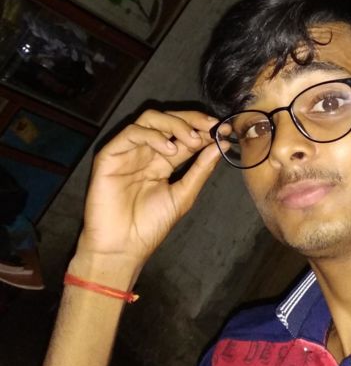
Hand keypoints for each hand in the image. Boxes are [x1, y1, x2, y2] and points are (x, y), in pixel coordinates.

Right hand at [75, 110, 220, 270]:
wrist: (124, 246)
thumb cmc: (151, 225)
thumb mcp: (184, 194)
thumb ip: (200, 169)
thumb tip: (221, 146)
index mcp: (164, 161)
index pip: (185, 136)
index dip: (205, 130)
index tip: (225, 131)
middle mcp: (146, 152)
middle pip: (169, 121)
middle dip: (193, 121)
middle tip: (212, 129)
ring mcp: (128, 151)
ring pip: (151, 119)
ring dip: (176, 125)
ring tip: (192, 141)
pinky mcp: (110, 154)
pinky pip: (132, 133)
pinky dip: (153, 135)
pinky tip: (170, 150)